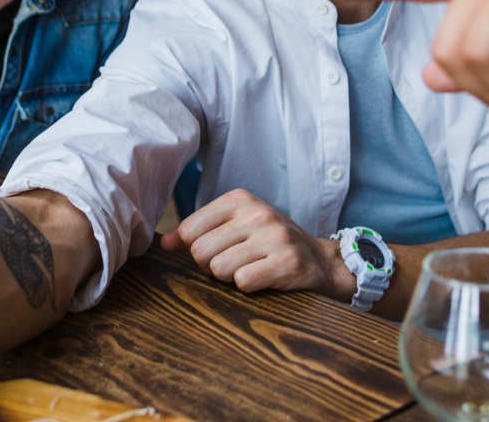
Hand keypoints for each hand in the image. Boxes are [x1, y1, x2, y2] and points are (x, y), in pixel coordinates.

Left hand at [160, 189, 354, 299]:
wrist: (322, 262)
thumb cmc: (270, 244)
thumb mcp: (237, 227)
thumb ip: (198, 232)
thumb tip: (166, 244)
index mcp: (240, 199)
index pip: (190, 230)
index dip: (197, 250)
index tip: (218, 251)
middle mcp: (257, 213)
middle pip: (200, 252)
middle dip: (211, 267)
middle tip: (235, 265)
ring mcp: (275, 237)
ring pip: (219, 269)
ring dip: (230, 279)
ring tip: (250, 271)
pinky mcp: (288, 262)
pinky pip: (243, 282)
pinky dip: (249, 288)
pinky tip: (264, 280)